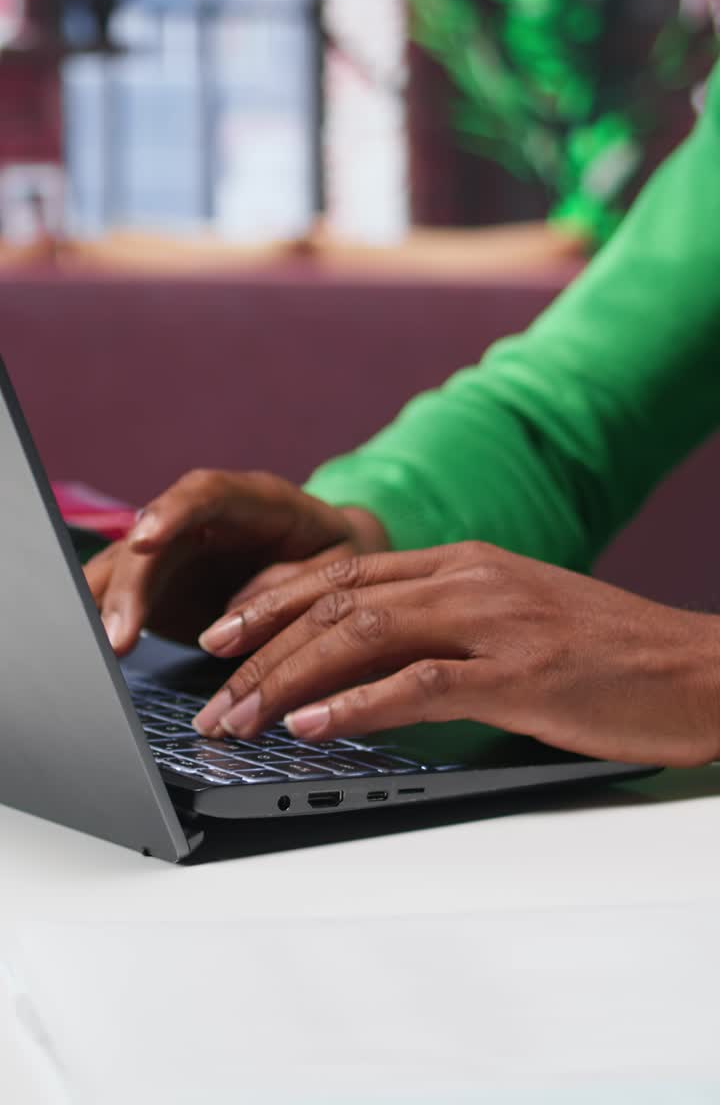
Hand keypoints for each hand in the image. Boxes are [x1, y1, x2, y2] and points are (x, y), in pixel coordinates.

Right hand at [84, 468, 387, 654]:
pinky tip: (92, 649)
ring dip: (106, 607)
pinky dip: (104, 620)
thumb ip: (293, 585)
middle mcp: (205, 517)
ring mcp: (178, 547)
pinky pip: (121, 595)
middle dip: (129, 587)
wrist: (331, 558)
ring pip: (126, 567)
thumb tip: (237, 613)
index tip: (143, 541)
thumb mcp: (339, 571)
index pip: (206, 493)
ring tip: (101, 650)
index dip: (171, 512)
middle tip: (118, 637)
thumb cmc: (339, 559)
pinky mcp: (161, 580)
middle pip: (153, 540)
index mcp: (258, 500)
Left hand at [193, 541, 719, 767]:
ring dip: (290, 679)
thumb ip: (446, 627)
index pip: (345, 572)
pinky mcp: (523, 675)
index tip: (225, 632)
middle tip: (211, 689)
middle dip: (263, 645)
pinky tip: (314, 726)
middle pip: (338, 601)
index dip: (275, 600)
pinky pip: (421, 685)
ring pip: (364, 636)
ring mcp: (496, 622)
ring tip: (240, 716)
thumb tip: (370, 665)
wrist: (699, 667)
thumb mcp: (515, 618)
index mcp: (464, 564)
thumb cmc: (607, 652)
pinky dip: (358, 706)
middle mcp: (470, 579)